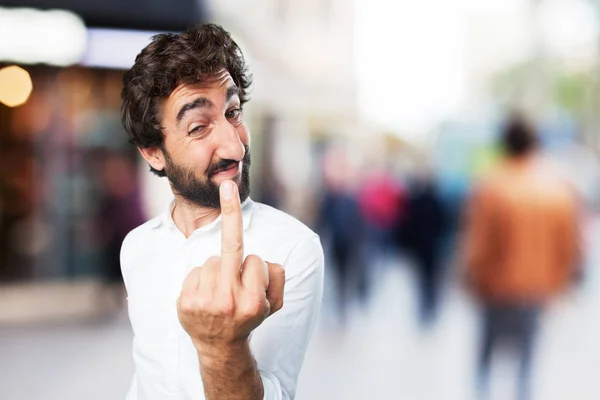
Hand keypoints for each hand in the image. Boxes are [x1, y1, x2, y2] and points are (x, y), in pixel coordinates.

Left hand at [177, 180, 284, 350]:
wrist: (220, 347)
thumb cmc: (249, 317)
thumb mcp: (274, 303)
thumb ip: (277, 277)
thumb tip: (262, 260)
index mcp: (254, 301)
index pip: (256, 260)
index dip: (257, 267)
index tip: (241, 211)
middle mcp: (229, 301)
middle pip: (231, 249)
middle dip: (231, 216)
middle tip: (228, 185)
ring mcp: (205, 302)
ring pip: (212, 260)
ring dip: (217, 269)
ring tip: (219, 291)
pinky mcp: (185, 302)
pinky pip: (196, 270)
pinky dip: (201, 278)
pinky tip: (204, 295)